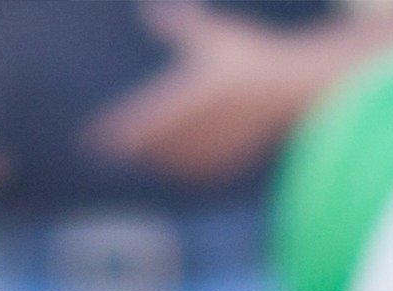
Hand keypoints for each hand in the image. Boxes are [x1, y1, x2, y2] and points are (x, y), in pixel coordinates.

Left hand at [83, 1, 331, 179]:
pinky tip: (177, 164)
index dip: (118, 132)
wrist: (298, 87)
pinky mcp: (231, 161)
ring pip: (174, 164)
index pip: (144, 121)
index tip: (94, 139)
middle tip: (115, 148)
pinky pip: (198, 172)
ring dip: (156, 161)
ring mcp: (217, 147)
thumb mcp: (217, 36)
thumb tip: (150, 10)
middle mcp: (202, 127)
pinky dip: (182, 169)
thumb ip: (181, 26)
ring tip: (143, 155)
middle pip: (154, 148)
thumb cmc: (253, 55)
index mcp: (193, 96)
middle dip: (135, 148)